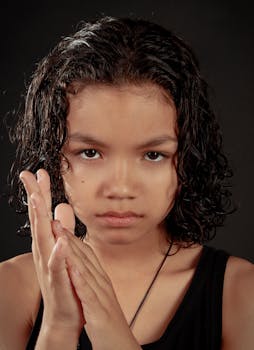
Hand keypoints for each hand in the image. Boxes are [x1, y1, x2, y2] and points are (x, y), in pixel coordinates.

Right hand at [19, 169, 83, 337]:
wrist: (65, 314)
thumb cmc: (65, 280)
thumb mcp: (64, 249)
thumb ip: (63, 229)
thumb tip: (62, 208)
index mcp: (47, 242)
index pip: (43, 213)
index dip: (42, 192)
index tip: (40, 172)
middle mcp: (44, 251)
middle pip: (38, 220)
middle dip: (35, 197)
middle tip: (29, 175)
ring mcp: (49, 265)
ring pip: (43, 239)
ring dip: (40, 219)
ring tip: (39, 199)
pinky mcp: (59, 281)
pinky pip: (58, 266)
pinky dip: (58, 254)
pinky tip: (61, 241)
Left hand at [52, 223, 140, 349]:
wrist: (120, 344)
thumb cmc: (108, 320)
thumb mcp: (101, 294)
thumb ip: (94, 277)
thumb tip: (85, 264)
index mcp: (100, 279)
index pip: (86, 255)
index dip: (72, 239)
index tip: (60, 226)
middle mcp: (102, 283)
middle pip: (85, 258)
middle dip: (69, 239)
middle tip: (57, 222)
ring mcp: (101, 296)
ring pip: (86, 270)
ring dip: (73, 253)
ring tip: (61, 237)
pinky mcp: (99, 312)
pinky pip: (89, 294)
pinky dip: (81, 280)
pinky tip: (73, 270)